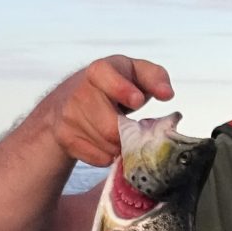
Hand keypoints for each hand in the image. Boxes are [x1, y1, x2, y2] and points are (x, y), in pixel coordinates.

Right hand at [46, 55, 174, 166]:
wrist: (69, 98)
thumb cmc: (113, 85)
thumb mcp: (135, 73)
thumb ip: (155, 77)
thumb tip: (167, 94)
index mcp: (99, 71)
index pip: (108, 80)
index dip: (123, 91)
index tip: (137, 100)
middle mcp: (79, 92)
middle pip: (111, 128)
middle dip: (130, 134)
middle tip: (137, 131)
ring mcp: (69, 116)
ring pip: (107, 147)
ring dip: (122, 146)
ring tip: (122, 134)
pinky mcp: (65, 137)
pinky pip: (99, 159)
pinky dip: (110, 156)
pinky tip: (109, 144)